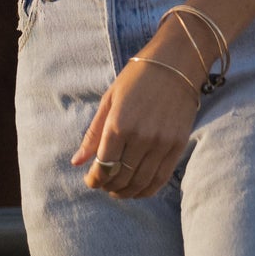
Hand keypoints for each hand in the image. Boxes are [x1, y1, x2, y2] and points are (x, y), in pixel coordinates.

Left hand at [71, 50, 200, 198]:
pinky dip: (148, 189)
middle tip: (104, 186)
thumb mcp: (109, 100)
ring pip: (141, 182)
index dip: (95, 179)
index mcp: (119, 124)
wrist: (175, 63)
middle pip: (122, 177)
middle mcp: (140, 137)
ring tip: (119, 191)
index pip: (103, 166)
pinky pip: (161, 178)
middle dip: (109, 186)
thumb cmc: (137, 77)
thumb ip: (93, 134)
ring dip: (127, 192)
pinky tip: (139, 189)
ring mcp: (161, 143)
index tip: (91, 180)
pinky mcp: (178, 145)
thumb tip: (76, 162)